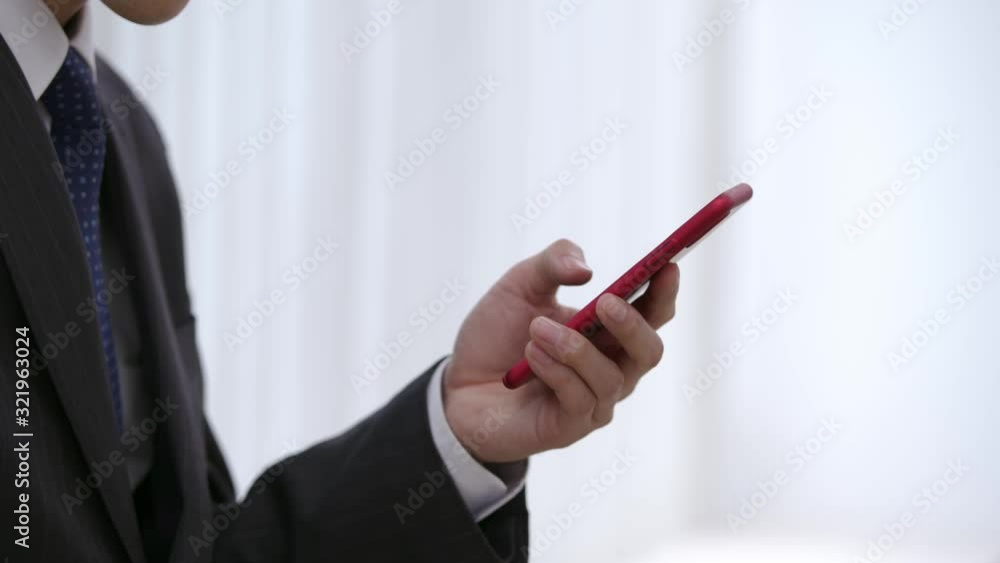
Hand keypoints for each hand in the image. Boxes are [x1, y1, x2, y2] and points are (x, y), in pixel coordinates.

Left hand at [444, 239, 680, 462]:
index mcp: (609, 331)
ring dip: (574, 348)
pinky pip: (579, 399)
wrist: (456, 385)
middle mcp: (612, 367)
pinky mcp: (570, 427)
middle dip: (632, 325)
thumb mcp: (520, 285)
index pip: (653, 313)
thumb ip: (553, 263)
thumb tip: (586, 270)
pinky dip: (556, 371)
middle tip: (603, 302)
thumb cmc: (497, 335)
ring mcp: (594, 402)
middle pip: (649, 351)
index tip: (667, 265)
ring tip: (535, 329)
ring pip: (612, 378)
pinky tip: (530, 355)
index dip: (665, 291)